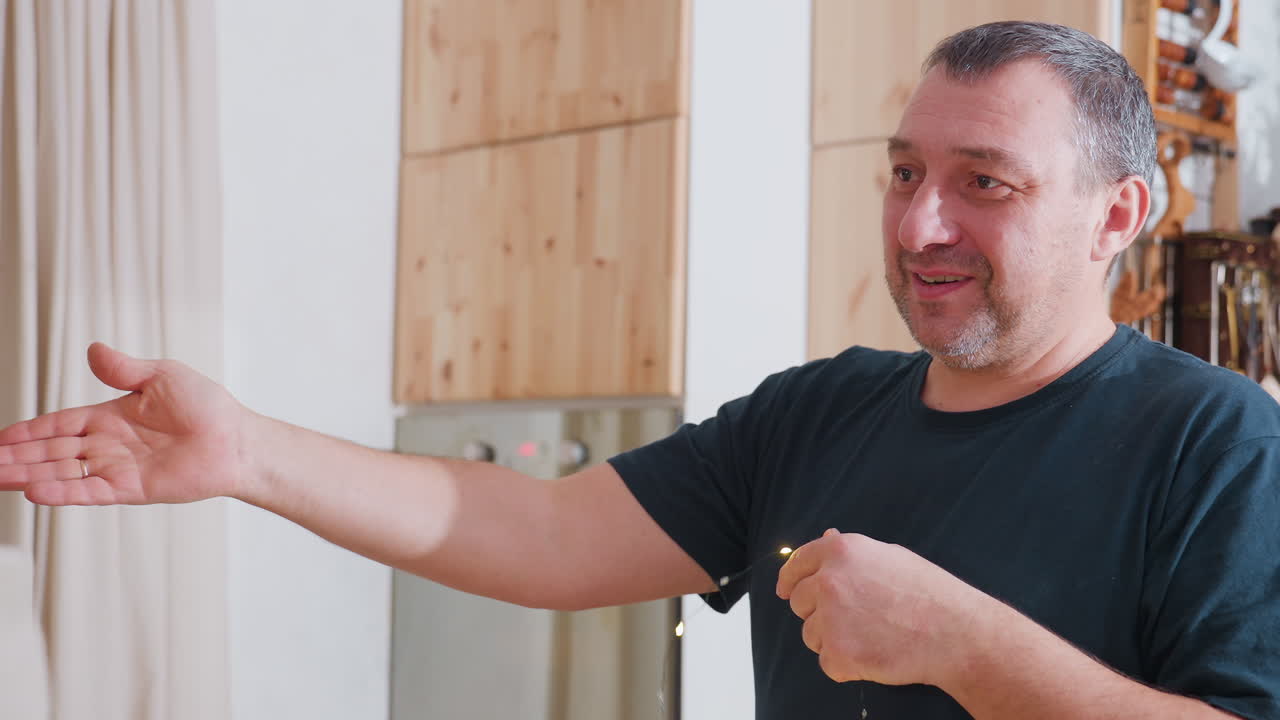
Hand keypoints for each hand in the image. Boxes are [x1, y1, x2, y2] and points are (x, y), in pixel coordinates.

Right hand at [0, 343, 252, 505]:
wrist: (237, 439)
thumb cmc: (208, 406)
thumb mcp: (162, 376)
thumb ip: (123, 369)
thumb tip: (93, 349)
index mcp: (112, 416)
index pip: (59, 425)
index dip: (28, 431)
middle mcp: (110, 445)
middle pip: (53, 451)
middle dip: (18, 457)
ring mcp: (119, 468)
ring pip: (64, 472)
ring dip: (31, 474)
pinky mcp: (133, 488)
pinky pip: (91, 491)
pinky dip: (63, 492)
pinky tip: (35, 492)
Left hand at [776, 529, 987, 688]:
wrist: (954, 631)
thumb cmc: (928, 593)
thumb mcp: (889, 556)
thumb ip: (850, 552)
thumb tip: (826, 537)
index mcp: (840, 552)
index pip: (796, 564)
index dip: (790, 579)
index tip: (786, 590)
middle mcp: (829, 581)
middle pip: (799, 602)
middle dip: (818, 611)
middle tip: (853, 619)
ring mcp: (831, 618)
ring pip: (811, 634)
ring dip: (833, 639)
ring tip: (871, 635)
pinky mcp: (839, 653)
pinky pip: (827, 662)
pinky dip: (845, 664)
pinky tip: (873, 654)